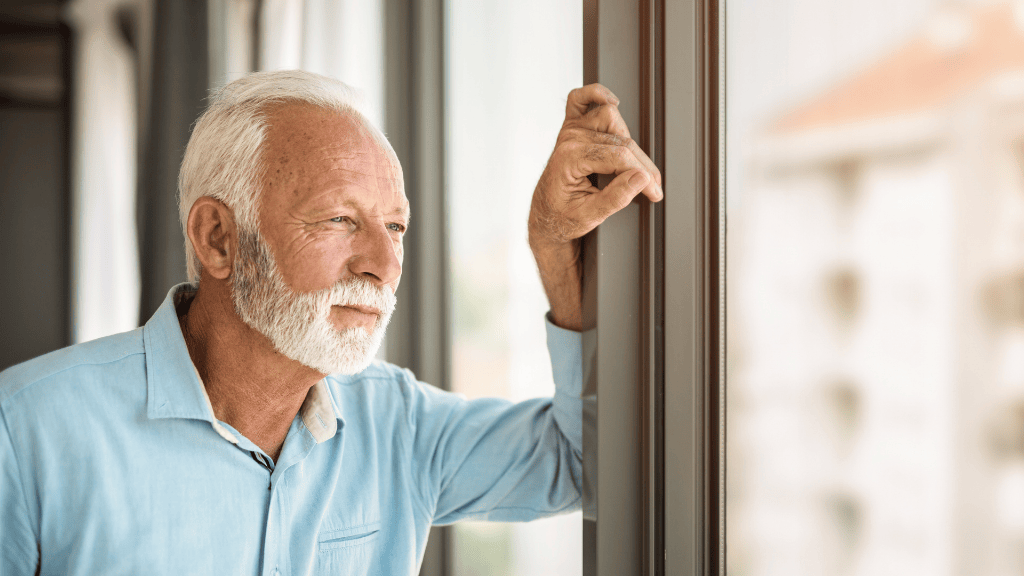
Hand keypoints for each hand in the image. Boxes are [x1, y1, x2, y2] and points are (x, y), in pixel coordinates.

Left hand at [529, 84, 662, 330]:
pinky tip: (612, 102)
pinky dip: (598, 95)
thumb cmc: (562, 218)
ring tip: (631, 166)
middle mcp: (570, 139)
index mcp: (570, 158)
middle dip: (641, 165)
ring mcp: (570, 130)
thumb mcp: (590, 216)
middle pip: (621, 140)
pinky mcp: (571, 127)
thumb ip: (616, 197)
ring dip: (627, 139)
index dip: (643, 175)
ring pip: (611, 118)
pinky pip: (581, 98)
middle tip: (652, 187)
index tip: (654, 192)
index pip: (619, 157)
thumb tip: (641, 178)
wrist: (546, 217)